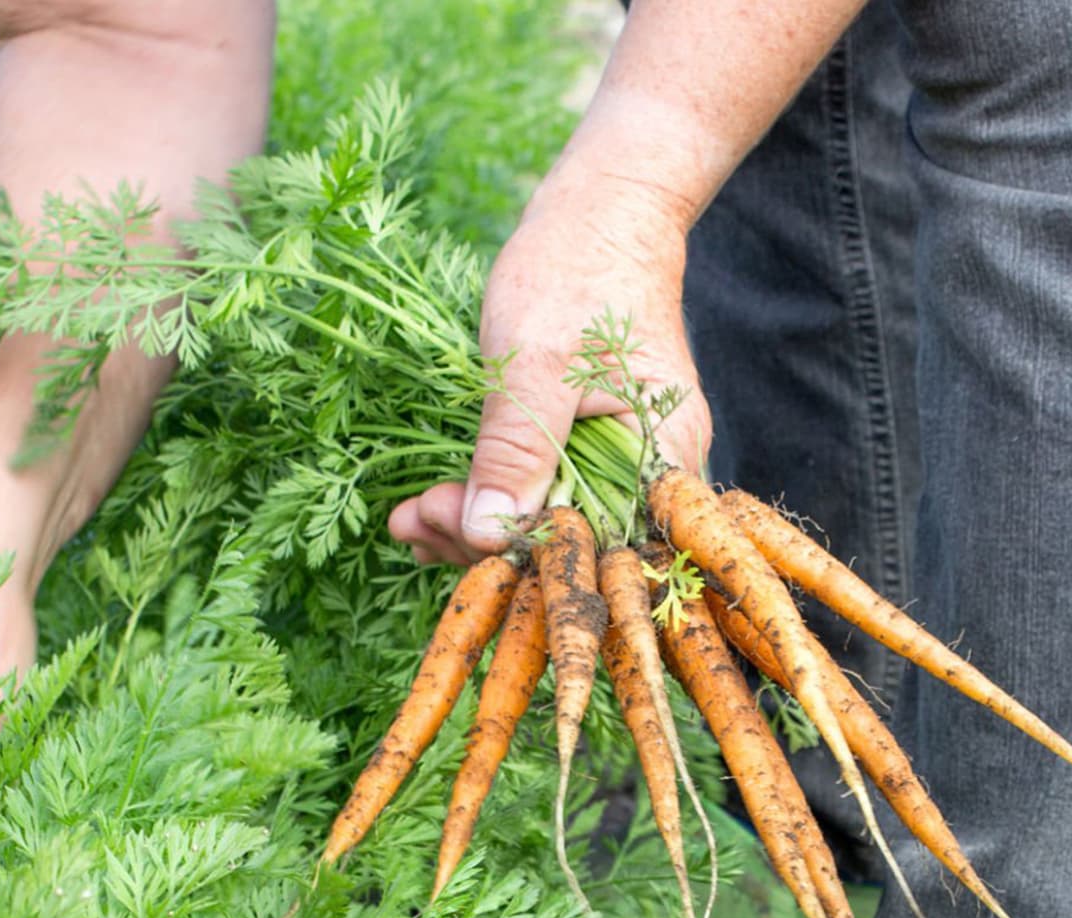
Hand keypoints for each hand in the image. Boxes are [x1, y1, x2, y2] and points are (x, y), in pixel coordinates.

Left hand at [388, 173, 711, 565]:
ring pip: (550, 524)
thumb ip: (515, 448)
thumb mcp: (535, 361)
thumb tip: (487, 533)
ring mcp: (624, 466)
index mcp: (662, 457)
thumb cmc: (578, 271)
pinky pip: (544, 495)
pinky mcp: (591, 455)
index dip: (516, 548)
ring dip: (478, 528)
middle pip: (570, 542)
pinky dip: (493, 502)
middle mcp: (653, 476)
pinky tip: (438, 509)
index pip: (591, 539)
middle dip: (486, 543)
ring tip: (409, 522)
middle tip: (410, 526)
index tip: (442, 527)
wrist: (603, 215)